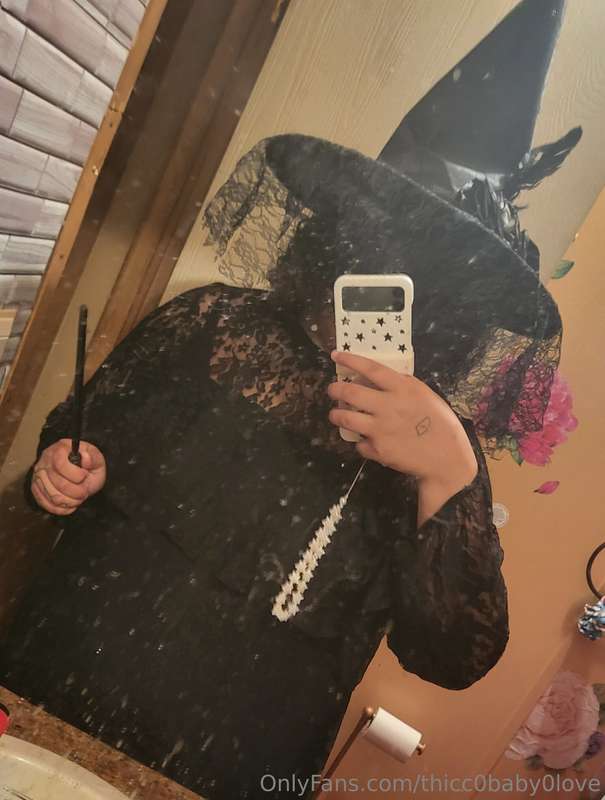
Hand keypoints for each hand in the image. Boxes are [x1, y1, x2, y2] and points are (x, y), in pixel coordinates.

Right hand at [31, 439, 105, 515]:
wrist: (78, 470)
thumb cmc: (87, 466)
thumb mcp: (97, 459)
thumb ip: (94, 458)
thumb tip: (86, 458)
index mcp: (60, 448)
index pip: (60, 464)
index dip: (75, 475)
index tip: (84, 476)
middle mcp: (45, 460)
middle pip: (58, 483)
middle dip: (76, 492)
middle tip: (84, 492)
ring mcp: (38, 475)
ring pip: (52, 496)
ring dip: (70, 501)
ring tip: (78, 498)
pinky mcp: (35, 488)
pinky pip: (45, 504)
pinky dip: (60, 509)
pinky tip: (70, 505)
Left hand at [327, 351, 476, 492]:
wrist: (448, 459)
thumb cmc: (442, 425)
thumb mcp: (425, 396)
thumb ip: (403, 387)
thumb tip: (381, 379)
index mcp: (403, 389)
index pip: (370, 368)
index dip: (350, 360)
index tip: (335, 355)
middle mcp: (388, 406)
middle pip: (350, 392)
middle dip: (335, 389)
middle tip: (332, 390)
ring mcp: (380, 429)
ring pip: (344, 418)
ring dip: (336, 415)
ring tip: (337, 414)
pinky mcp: (378, 450)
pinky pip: (359, 444)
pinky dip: (360, 442)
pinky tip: (366, 441)